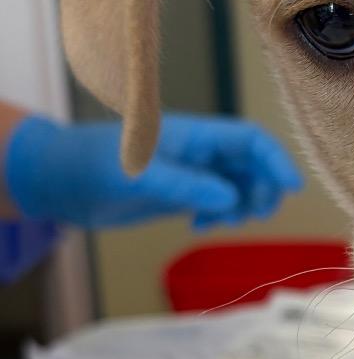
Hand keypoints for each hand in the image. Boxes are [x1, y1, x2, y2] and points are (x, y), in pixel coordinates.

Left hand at [4, 113, 302, 229]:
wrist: (57, 182)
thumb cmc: (91, 166)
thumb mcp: (139, 176)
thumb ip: (186, 184)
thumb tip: (231, 198)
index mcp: (195, 134)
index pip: (250, 140)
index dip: (276, 160)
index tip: (292, 187)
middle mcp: (200, 150)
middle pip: (252, 164)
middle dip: (261, 189)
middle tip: (252, 215)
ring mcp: (192, 171)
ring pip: (239, 185)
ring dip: (242, 205)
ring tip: (219, 222)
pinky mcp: (182, 191)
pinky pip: (219, 200)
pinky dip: (220, 214)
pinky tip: (199, 225)